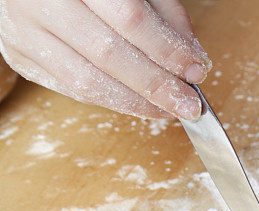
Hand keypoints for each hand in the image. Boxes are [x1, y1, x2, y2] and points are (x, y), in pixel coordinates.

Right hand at [0, 0, 210, 118]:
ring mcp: (25, 32)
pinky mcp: (21, 57)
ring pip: (87, 80)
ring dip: (136, 103)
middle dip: (156, 85)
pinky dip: (111, 101)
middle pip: (109, 54)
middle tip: (188, 103)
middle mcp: (42, 2)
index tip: (196, 70)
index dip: (167, 49)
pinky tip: (139, 105)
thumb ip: (163, 12)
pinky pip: (71, 89)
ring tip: (168, 109)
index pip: (130, 18)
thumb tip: (192, 55)